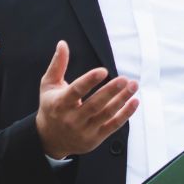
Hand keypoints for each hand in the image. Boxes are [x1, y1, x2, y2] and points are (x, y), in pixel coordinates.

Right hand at [35, 40, 138, 159]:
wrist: (50, 139)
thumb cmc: (51, 106)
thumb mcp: (48, 85)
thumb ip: (57, 65)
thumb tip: (63, 43)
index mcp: (60, 103)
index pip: (76, 91)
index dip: (89, 81)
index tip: (104, 70)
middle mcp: (72, 119)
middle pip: (95, 104)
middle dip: (111, 91)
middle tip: (125, 79)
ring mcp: (84, 130)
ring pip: (106, 114)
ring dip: (122, 100)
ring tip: (133, 85)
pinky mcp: (95, 138)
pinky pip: (113, 126)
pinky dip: (125, 114)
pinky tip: (134, 102)